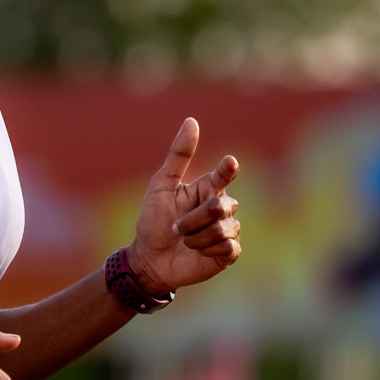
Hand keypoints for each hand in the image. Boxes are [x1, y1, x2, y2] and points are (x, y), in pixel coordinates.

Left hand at [127, 117, 241, 295]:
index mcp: (206, 189)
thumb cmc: (153, 221)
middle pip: (221, 205)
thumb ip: (178, 156)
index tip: (229, 162)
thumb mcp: (161, 186)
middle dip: (194, 218)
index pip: (224, 174)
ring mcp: (228, 230)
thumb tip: (192, 120)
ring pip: (223, 228)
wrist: (149, 258)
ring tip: (184, 241)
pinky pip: (228, 246)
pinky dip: (207, 250)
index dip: (228, 168)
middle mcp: (221, 207)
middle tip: (176, 227)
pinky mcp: (229, 252)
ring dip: (196, 237)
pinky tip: (197, 252)